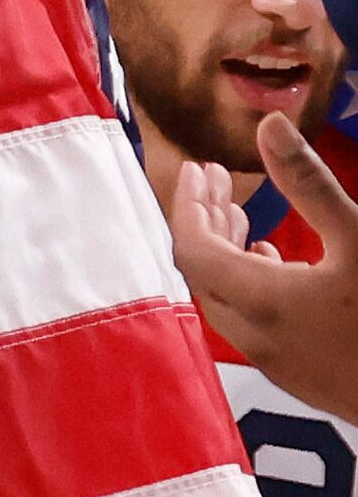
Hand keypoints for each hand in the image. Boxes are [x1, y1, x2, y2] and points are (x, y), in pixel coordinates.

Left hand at [171, 114, 357, 419]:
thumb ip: (308, 183)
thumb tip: (270, 125)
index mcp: (259, 299)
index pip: (191, 246)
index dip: (188, 203)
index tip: (197, 169)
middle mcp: (252, 333)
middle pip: (202, 269)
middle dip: (203, 219)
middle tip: (213, 180)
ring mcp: (272, 358)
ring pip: (224, 294)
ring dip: (224, 250)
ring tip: (237, 212)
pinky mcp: (294, 371)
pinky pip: (248, 317)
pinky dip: (246, 280)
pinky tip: (271, 261)